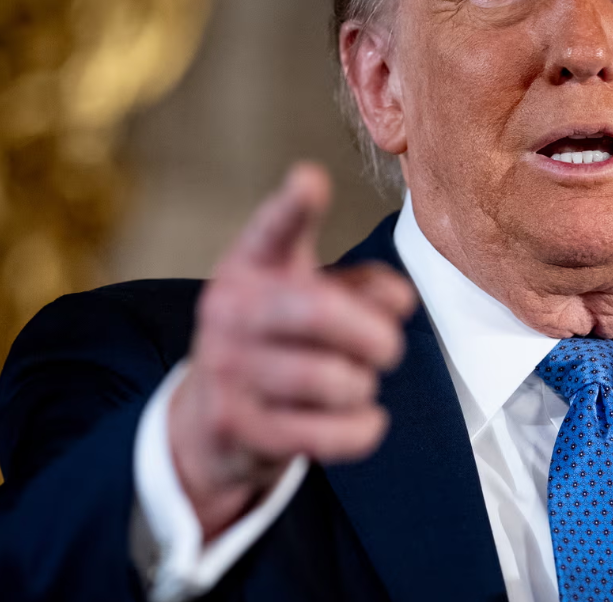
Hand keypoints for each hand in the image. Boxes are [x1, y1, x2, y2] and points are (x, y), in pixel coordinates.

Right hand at [167, 162, 415, 539]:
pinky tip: (366, 420)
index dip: (293, 206)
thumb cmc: (279, 341)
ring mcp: (226, 369)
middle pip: (319, 311)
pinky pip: (325, 433)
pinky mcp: (237, 427)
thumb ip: (361, 286)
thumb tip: (400, 300)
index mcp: (251, 265)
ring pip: (329, 379)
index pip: (272, 230)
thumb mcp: (312, 298)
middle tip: (390, 347)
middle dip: (373, 334)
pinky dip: (362, 429)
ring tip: (356, 384)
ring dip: (362, 385)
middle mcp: (229, 311)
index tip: (310, 179)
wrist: (212, 421)